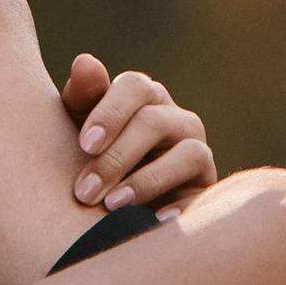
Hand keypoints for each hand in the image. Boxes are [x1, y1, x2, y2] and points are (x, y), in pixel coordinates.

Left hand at [59, 57, 214, 212]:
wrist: (116, 209)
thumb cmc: (93, 159)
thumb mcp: (80, 130)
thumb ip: (81, 97)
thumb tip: (84, 61)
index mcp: (145, 97)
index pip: (135, 86)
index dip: (110, 112)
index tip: (84, 145)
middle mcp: (176, 119)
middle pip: (153, 122)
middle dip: (115, 158)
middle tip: (84, 192)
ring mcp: (196, 152)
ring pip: (188, 152)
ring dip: (147, 180)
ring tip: (112, 206)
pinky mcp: (205, 190)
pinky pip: (203, 193)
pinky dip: (179, 207)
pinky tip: (151, 222)